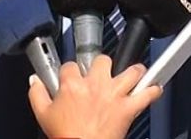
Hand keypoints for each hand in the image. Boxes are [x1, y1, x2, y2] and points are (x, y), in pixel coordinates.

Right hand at [28, 55, 162, 138]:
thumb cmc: (65, 136)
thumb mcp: (42, 115)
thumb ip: (37, 93)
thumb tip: (34, 80)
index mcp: (73, 84)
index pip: (71, 65)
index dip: (72, 71)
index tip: (74, 77)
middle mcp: (95, 84)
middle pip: (103, 60)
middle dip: (103, 66)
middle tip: (103, 75)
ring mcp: (113, 94)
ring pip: (130, 71)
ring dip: (135, 72)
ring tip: (135, 73)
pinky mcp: (127, 108)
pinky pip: (146, 95)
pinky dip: (153, 91)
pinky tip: (156, 88)